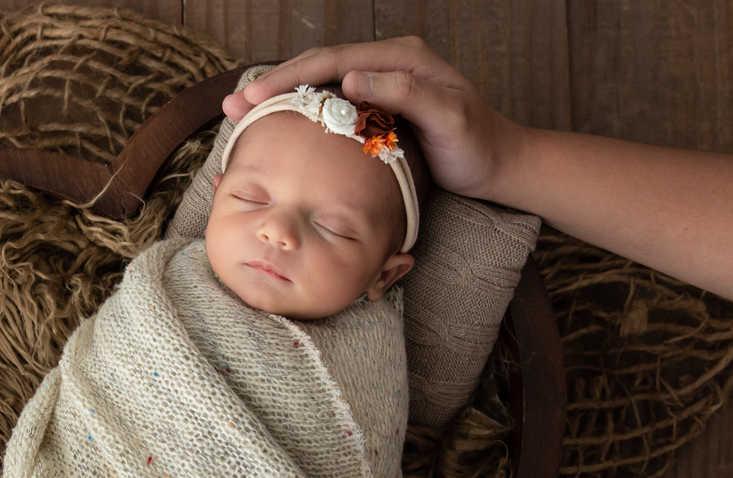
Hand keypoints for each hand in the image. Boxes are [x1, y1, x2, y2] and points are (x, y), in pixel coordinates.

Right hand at [222, 38, 523, 199]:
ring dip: (280, 102)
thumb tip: (352, 77)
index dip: (289, 79)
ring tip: (241, 117)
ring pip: (320, 87)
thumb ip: (405, 93)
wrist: (499, 164)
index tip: (255, 99)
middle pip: (318, 69)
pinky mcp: (376, 109)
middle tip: (233, 107)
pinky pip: (330, 107)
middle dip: (273, 87)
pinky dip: (299, 116)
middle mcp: (386, 65)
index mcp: (400, 58)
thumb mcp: (448, 118)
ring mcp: (380, 85)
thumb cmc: (478, 145)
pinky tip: (276, 130)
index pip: (332, 61)